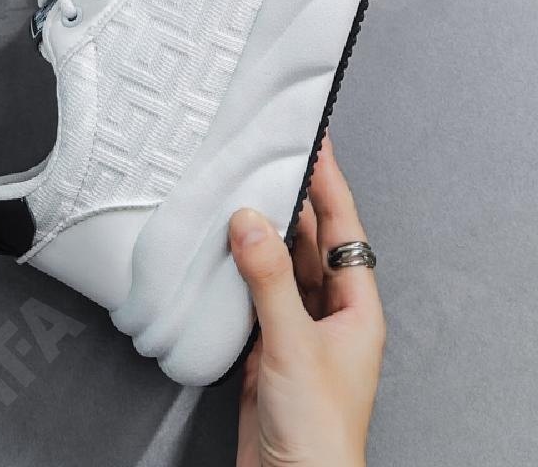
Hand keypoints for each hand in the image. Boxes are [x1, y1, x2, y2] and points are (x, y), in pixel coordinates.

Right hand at [229, 137, 384, 466]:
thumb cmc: (317, 434)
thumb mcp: (293, 345)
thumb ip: (269, 279)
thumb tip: (248, 221)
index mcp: (355, 309)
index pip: (344, 229)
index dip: (329, 184)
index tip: (315, 143)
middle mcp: (328, 313)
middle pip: (310, 241)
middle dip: (289, 201)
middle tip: (265, 159)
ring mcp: (295, 328)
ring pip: (279, 264)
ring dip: (259, 233)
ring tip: (239, 193)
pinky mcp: (265, 344)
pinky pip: (253, 290)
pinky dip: (237, 267)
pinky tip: (221, 250)